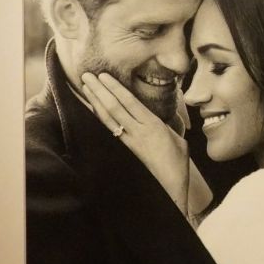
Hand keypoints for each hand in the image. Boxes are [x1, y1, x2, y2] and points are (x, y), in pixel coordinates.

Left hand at [81, 72, 189, 208]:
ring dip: (95, 101)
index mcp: (153, 126)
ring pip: (108, 117)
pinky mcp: (126, 149)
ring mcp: (130, 141)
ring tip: (85, 87)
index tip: (103, 76)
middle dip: (99, 90)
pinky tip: (93, 108)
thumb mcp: (178, 139)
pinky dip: (100, 116)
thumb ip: (168, 124)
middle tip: (86, 75)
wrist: (170, 188)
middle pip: (114, 107)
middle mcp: (138, 131)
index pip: (129, 102)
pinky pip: (109, 129)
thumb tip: (163, 115)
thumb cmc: (178, 163)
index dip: (115, 88)